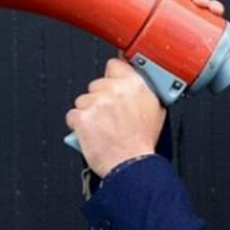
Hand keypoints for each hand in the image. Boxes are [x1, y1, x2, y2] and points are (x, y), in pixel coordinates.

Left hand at [66, 59, 165, 177]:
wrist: (130, 165)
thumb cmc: (142, 143)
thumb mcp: (156, 111)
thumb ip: (143, 93)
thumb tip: (136, 86)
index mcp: (135, 85)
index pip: (114, 65)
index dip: (112, 76)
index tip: (112, 82)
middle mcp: (115, 90)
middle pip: (96, 84)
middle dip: (99, 99)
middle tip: (110, 116)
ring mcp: (97, 102)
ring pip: (83, 100)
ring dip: (88, 113)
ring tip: (102, 128)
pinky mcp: (81, 116)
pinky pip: (73, 115)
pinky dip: (78, 125)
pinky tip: (92, 134)